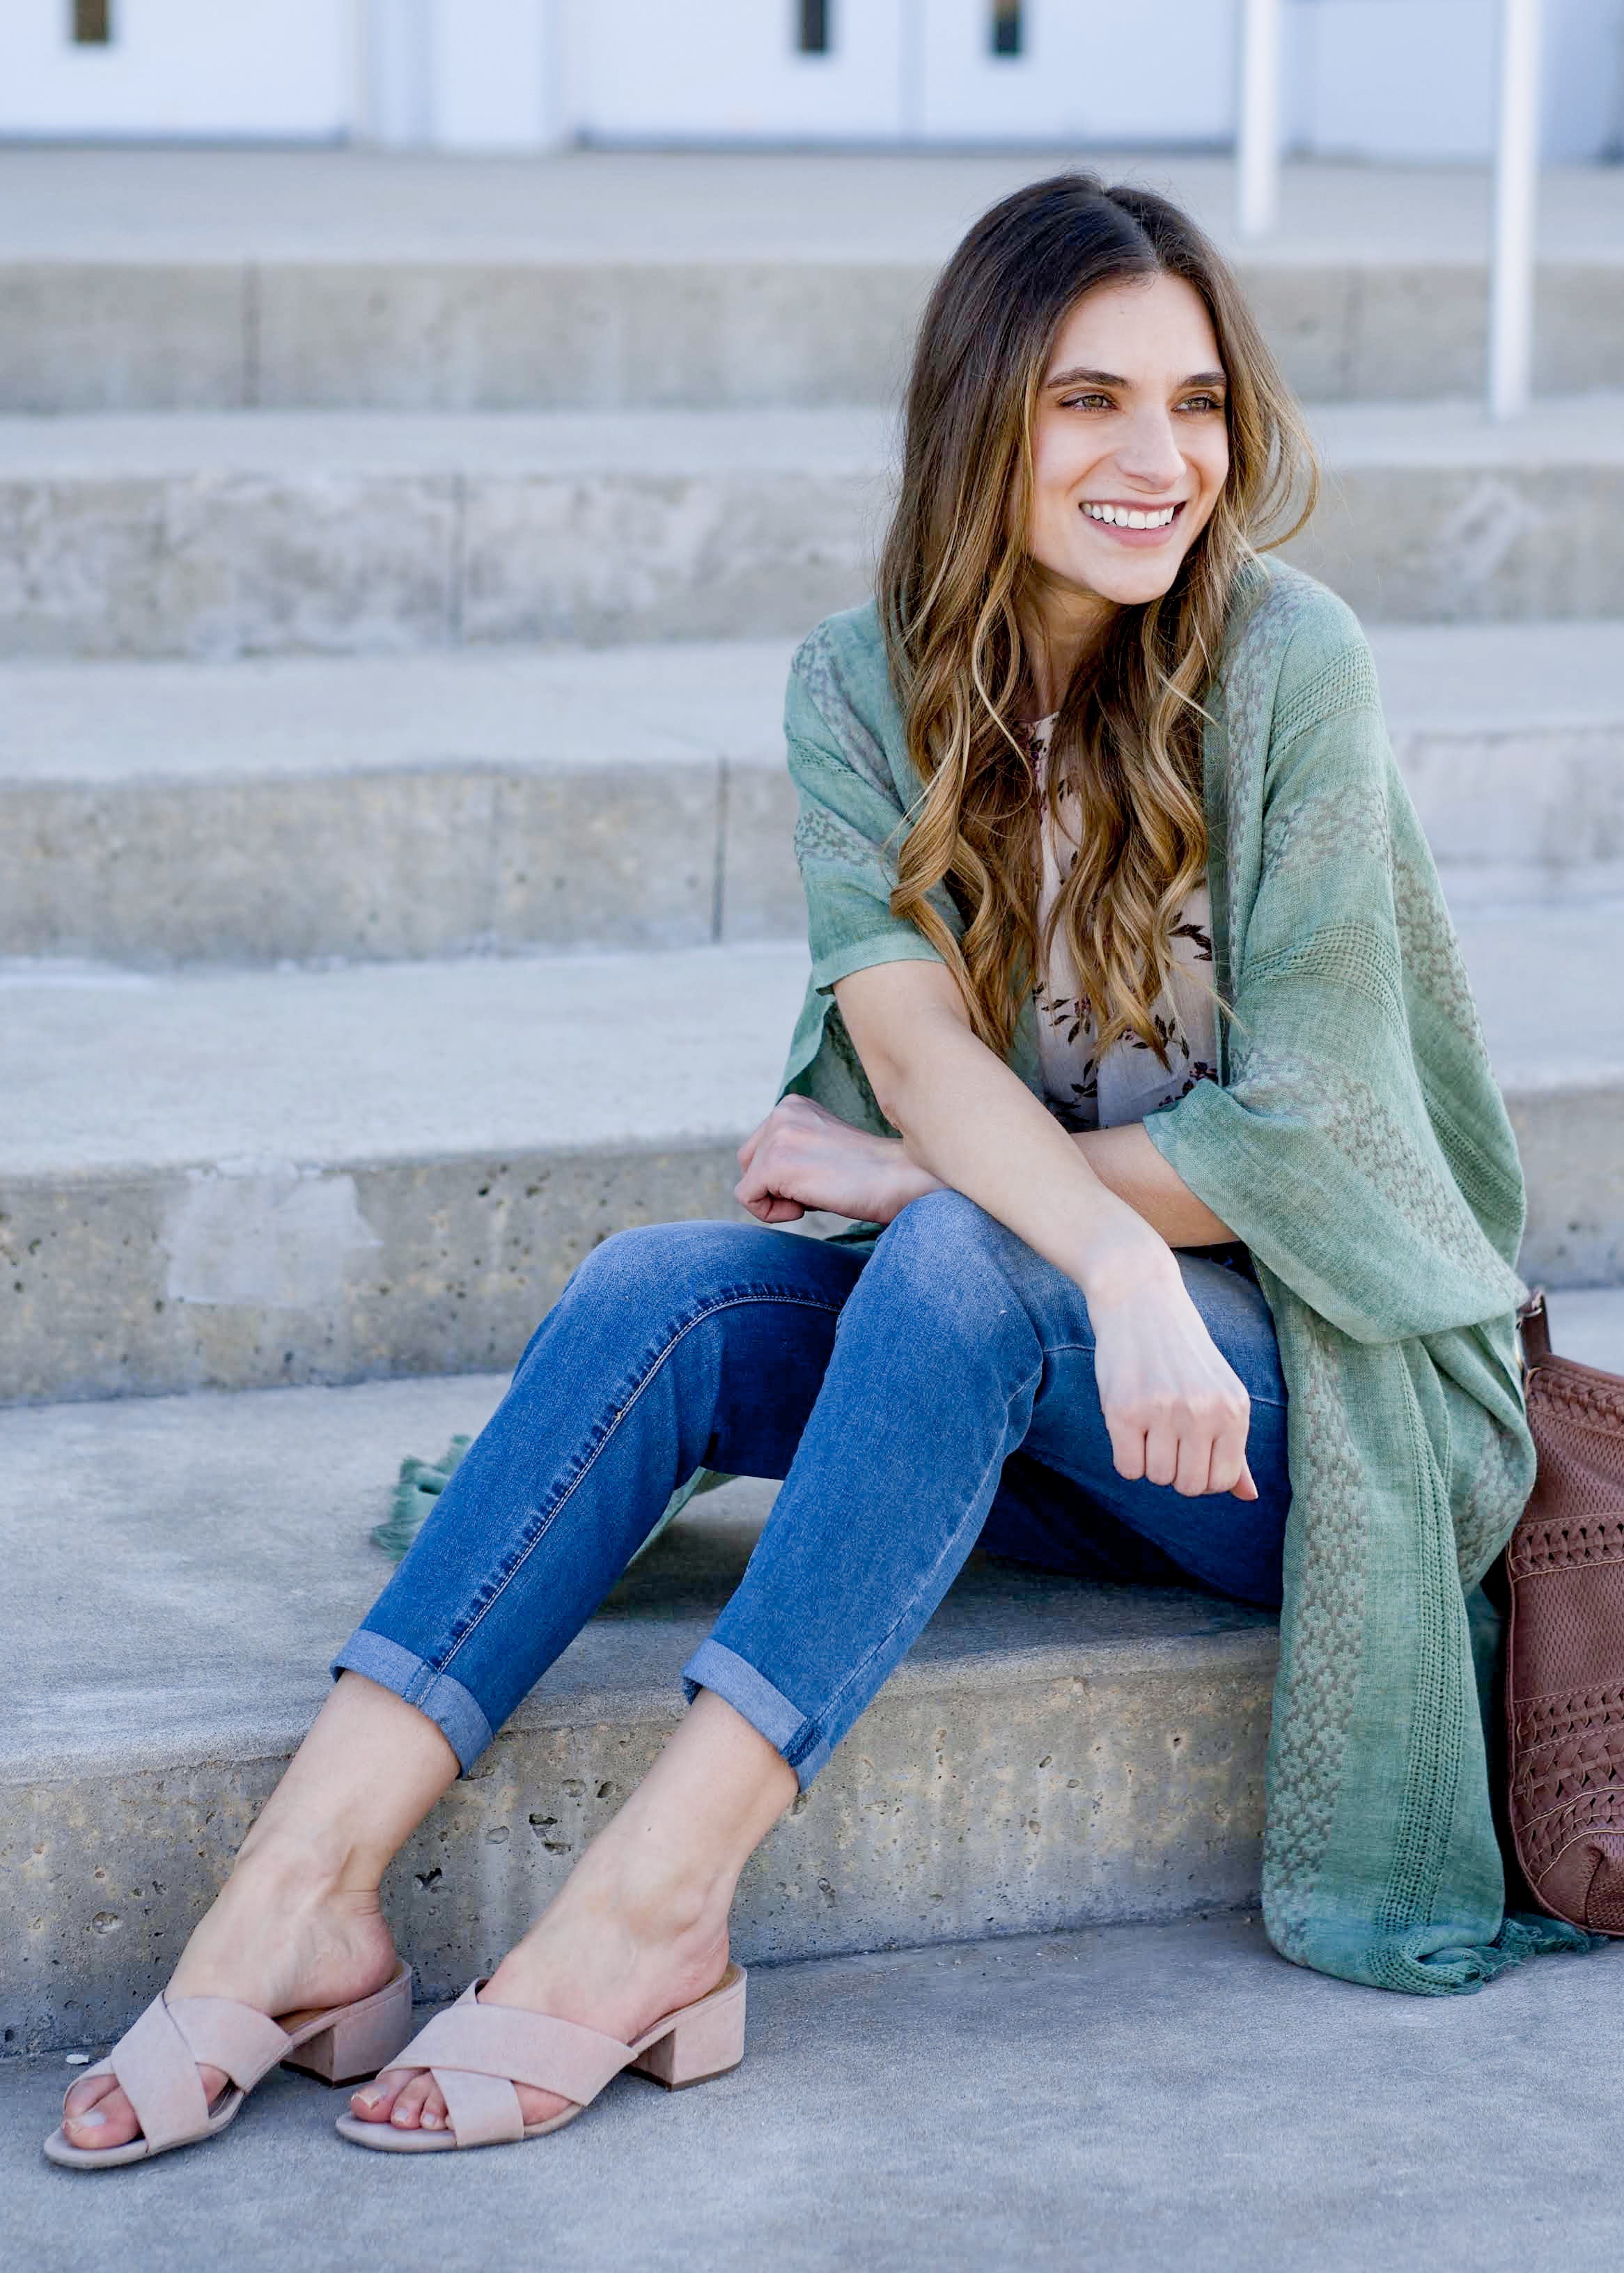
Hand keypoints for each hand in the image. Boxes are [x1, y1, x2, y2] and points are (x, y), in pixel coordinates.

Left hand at [734, 1096, 940, 1226]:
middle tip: (816, 1188)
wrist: (899, 1180)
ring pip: (748, 1182)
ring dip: (778, 1200)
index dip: (784, 1176)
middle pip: (747, 1163)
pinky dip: (773, 1213)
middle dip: (774, 1186)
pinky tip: (806, 1207)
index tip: (821, 1176)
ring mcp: (777, 1135)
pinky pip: (748, 1198)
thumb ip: (792, 1152)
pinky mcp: (774, 1163)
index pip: (761, 1149)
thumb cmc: (868, 1175)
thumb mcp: (821, 1149)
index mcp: (793, 1105)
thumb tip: (759, 1183)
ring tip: (816, 1193)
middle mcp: (781, 1112)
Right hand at [1083, 1233, 1257, 1499]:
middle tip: (1164, 1435)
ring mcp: (1163, 1411)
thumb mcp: (1221, 1392)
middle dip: (1173, 1469)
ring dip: (1147, 1459)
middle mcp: (1203, 1412)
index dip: (1201, 1474)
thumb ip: (1234, 1446)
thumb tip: (1249, 1497)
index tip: (1189, 1449)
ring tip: (1147, 1423)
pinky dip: (1125, 1455)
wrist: (1140, 1298)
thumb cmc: (1182, 1352)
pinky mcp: (1123, 1410)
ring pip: (1156, 1476)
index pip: (1221, 1481)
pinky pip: (1127, 1468)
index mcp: (1234, 1409)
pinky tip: (1128, 1424)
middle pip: (1188, 1485)